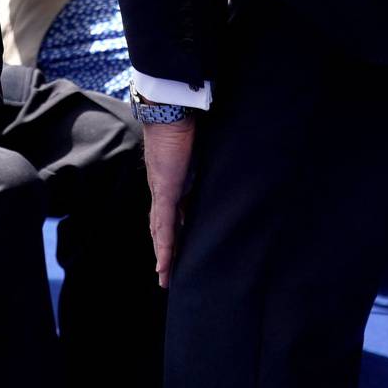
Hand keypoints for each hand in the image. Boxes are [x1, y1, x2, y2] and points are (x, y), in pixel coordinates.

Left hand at [143, 116, 196, 287]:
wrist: (170, 109)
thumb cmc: (185, 123)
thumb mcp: (201, 151)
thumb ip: (207, 163)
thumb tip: (226, 163)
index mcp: (172, 181)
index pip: (172, 214)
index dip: (172, 233)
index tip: (176, 250)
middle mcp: (163, 190)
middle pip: (162, 228)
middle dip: (165, 251)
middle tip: (166, 274)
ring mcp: (162, 192)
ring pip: (161, 232)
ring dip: (162, 256)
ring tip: (164, 278)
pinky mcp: (166, 191)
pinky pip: (166, 225)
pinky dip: (165, 246)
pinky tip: (163, 264)